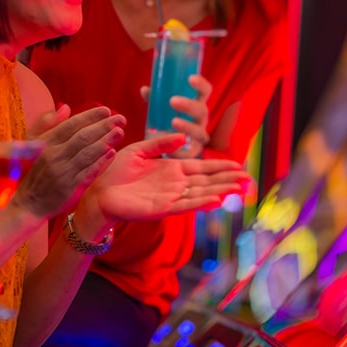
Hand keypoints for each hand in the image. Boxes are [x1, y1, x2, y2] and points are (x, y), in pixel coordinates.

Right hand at [15, 105, 126, 218]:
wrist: (29, 203)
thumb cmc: (34, 171)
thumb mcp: (33, 145)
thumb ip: (48, 124)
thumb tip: (65, 107)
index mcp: (45, 143)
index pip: (70, 125)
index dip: (89, 117)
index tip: (106, 111)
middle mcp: (53, 156)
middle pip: (82, 137)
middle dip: (103, 126)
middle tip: (120, 119)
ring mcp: (62, 173)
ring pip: (87, 153)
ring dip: (105, 141)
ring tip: (119, 132)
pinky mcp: (70, 188)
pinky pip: (88, 172)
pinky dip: (100, 162)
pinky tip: (112, 153)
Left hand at [80, 133, 250, 225]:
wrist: (96, 190)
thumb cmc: (115, 171)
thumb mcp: (140, 150)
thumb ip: (162, 143)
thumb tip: (183, 137)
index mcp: (171, 170)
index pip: (202, 168)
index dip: (220, 168)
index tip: (239, 167)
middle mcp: (174, 185)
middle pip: (207, 183)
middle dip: (228, 182)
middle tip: (249, 181)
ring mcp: (169, 198)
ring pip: (200, 194)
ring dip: (220, 192)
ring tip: (239, 190)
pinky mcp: (160, 209)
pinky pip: (184, 205)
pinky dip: (200, 202)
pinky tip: (215, 199)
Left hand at [142, 74, 210, 157]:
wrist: (171, 145)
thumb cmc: (168, 120)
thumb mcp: (162, 108)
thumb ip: (155, 99)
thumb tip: (144, 89)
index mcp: (196, 104)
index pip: (204, 91)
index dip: (200, 84)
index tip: (190, 78)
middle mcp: (201, 119)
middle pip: (201, 110)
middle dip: (189, 105)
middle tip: (173, 101)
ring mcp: (200, 135)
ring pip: (198, 131)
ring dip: (187, 125)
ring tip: (174, 122)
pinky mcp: (194, 151)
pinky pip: (191, 151)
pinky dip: (181, 150)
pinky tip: (172, 149)